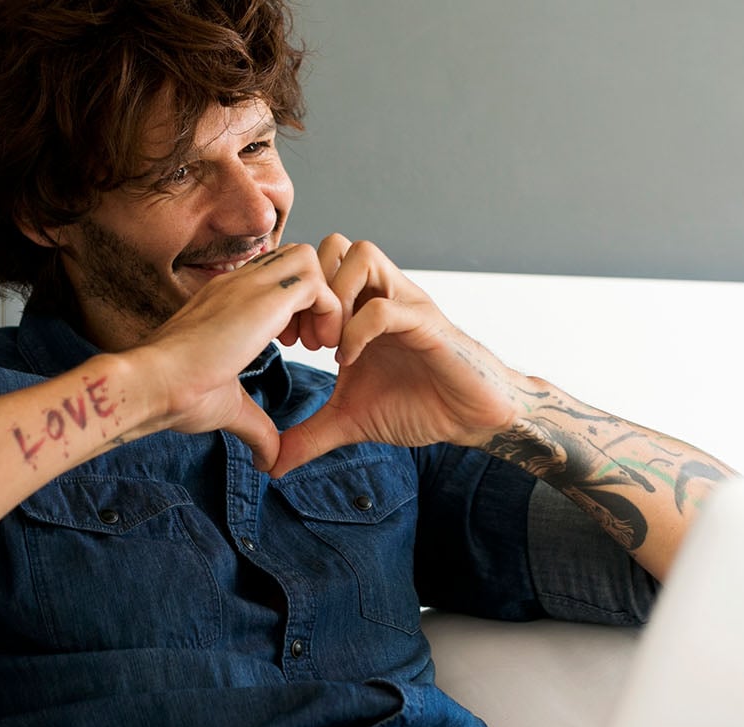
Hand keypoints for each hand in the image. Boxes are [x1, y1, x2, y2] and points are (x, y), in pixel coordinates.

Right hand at [127, 243, 343, 470]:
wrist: (153, 385)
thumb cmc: (177, 395)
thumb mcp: (227, 406)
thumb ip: (256, 426)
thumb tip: (270, 460)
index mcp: (225, 299)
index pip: (274, 275)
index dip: (294, 306)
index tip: (293, 345)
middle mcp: (238, 283)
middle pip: (296, 257)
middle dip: (316, 294)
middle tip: (311, 340)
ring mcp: (249, 285)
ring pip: (311, 259)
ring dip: (326, 299)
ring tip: (317, 343)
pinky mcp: (264, 298)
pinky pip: (320, 285)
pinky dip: (331, 313)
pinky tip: (319, 349)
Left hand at [270, 236, 521, 477]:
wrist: (470, 417)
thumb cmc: (417, 405)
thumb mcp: (350, 421)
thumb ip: (309, 436)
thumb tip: (273, 466)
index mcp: (360, 307)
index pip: (316, 264)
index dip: (293, 296)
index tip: (283, 340)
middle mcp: (381, 294)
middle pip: (335, 244)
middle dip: (311, 287)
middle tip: (304, 336)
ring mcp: (405, 303)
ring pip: (362, 255)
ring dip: (335, 298)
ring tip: (326, 344)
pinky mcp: (427, 324)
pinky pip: (386, 307)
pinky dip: (359, 330)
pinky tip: (348, 362)